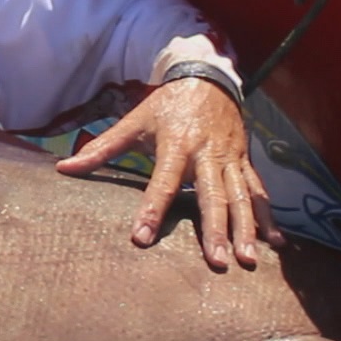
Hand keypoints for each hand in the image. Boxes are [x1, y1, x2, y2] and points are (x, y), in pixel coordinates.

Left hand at [56, 77, 280, 270]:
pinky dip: (269, 217)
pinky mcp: (245, 161)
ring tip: (247, 260)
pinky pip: (259, 191)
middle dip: (217, 231)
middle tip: (218, 263)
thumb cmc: (166, 106)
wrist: (207, 78)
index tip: (141, 238)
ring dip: (246, 230)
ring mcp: (230, 159)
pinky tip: (276, 243)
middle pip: (213, 196)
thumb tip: (64, 168)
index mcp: (177, 145)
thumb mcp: (133, 122)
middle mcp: (208, 154)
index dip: (151, 210)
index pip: (163, 183)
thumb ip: (101, 149)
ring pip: (242, 198)